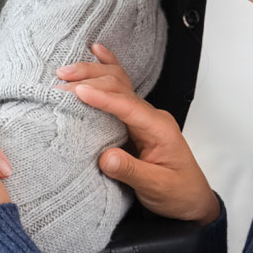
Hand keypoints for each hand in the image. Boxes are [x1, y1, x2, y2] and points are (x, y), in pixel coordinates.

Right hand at [57, 44, 218, 224]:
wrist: (191, 200)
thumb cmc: (178, 192)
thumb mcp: (156, 187)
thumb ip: (132, 172)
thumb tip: (106, 158)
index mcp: (159, 128)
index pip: (128, 107)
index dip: (102, 98)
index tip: (78, 92)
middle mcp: (151, 116)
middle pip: (120, 89)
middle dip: (91, 81)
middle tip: (61, 81)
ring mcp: (143, 116)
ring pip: (118, 85)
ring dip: (93, 74)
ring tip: (65, 71)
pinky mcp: (135, 121)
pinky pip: (120, 91)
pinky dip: (108, 70)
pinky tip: (98, 52)